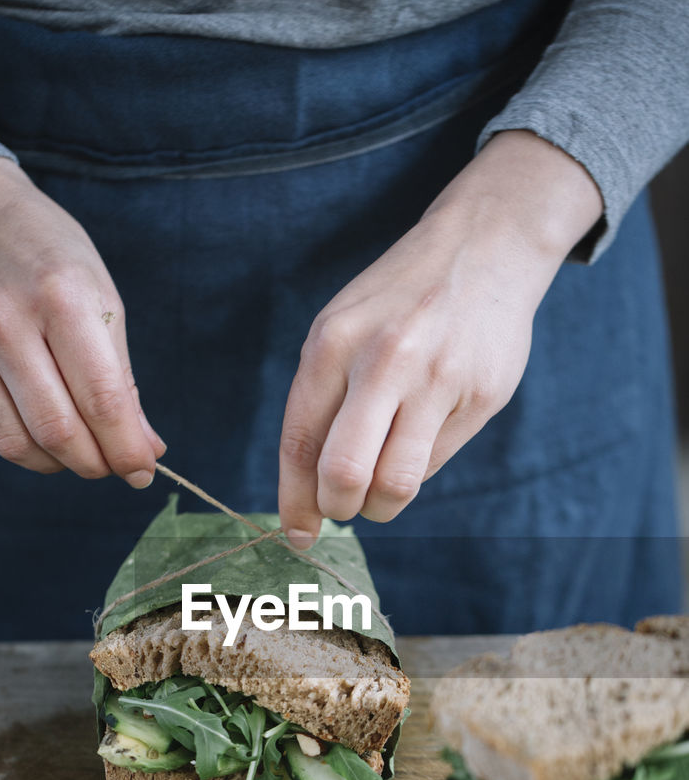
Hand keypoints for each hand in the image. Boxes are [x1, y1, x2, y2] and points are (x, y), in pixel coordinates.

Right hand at [0, 157, 164, 482]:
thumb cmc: (46, 255)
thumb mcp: (99, 296)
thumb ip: (121, 377)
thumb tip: (145, 450)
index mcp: (61, 295)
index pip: (101, 399)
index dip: (126, 449)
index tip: (142, 471)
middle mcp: (2, 318)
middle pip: (56, 431)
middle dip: (94, 464)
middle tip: (109, 465)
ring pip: (12, 443)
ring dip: (53, 464)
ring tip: (72, 451)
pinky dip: (12, 446)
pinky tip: (30, 429)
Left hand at [278, 130, 602, 545]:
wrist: (484, 246)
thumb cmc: (397, 302)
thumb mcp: (343, 330)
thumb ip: (321, 402)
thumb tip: (308, 493)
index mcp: (333, 343)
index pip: (301, 442)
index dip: (295, 500)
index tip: (297, 533)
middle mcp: (383, 360)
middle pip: (345, 473)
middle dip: (337, 508)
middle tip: (342, 508)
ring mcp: (437, 379)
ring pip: (395, 484)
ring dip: (380, 505)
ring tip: (379, 489)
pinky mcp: (480, 396)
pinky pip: (433, 462)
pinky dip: (416, 467)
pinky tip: (419, 435)